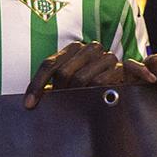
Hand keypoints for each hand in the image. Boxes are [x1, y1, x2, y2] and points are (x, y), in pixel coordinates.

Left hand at [23, 42, 144, 109]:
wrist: (128, 83)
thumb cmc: (93, 85)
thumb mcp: (71, 81)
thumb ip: (54, 84)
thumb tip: (31, 101)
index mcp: (75, 48)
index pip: (49, 64)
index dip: (36, 84)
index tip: (29, 104)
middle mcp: (91, 48)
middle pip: (64, 73)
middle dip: (58, 93)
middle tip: (58, 108)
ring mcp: (106, 57)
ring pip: (80, 80)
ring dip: (74, 97)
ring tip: (74, 106)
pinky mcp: (120, 69)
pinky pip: (100, 84)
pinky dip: (94, 94)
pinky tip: (91, 102)